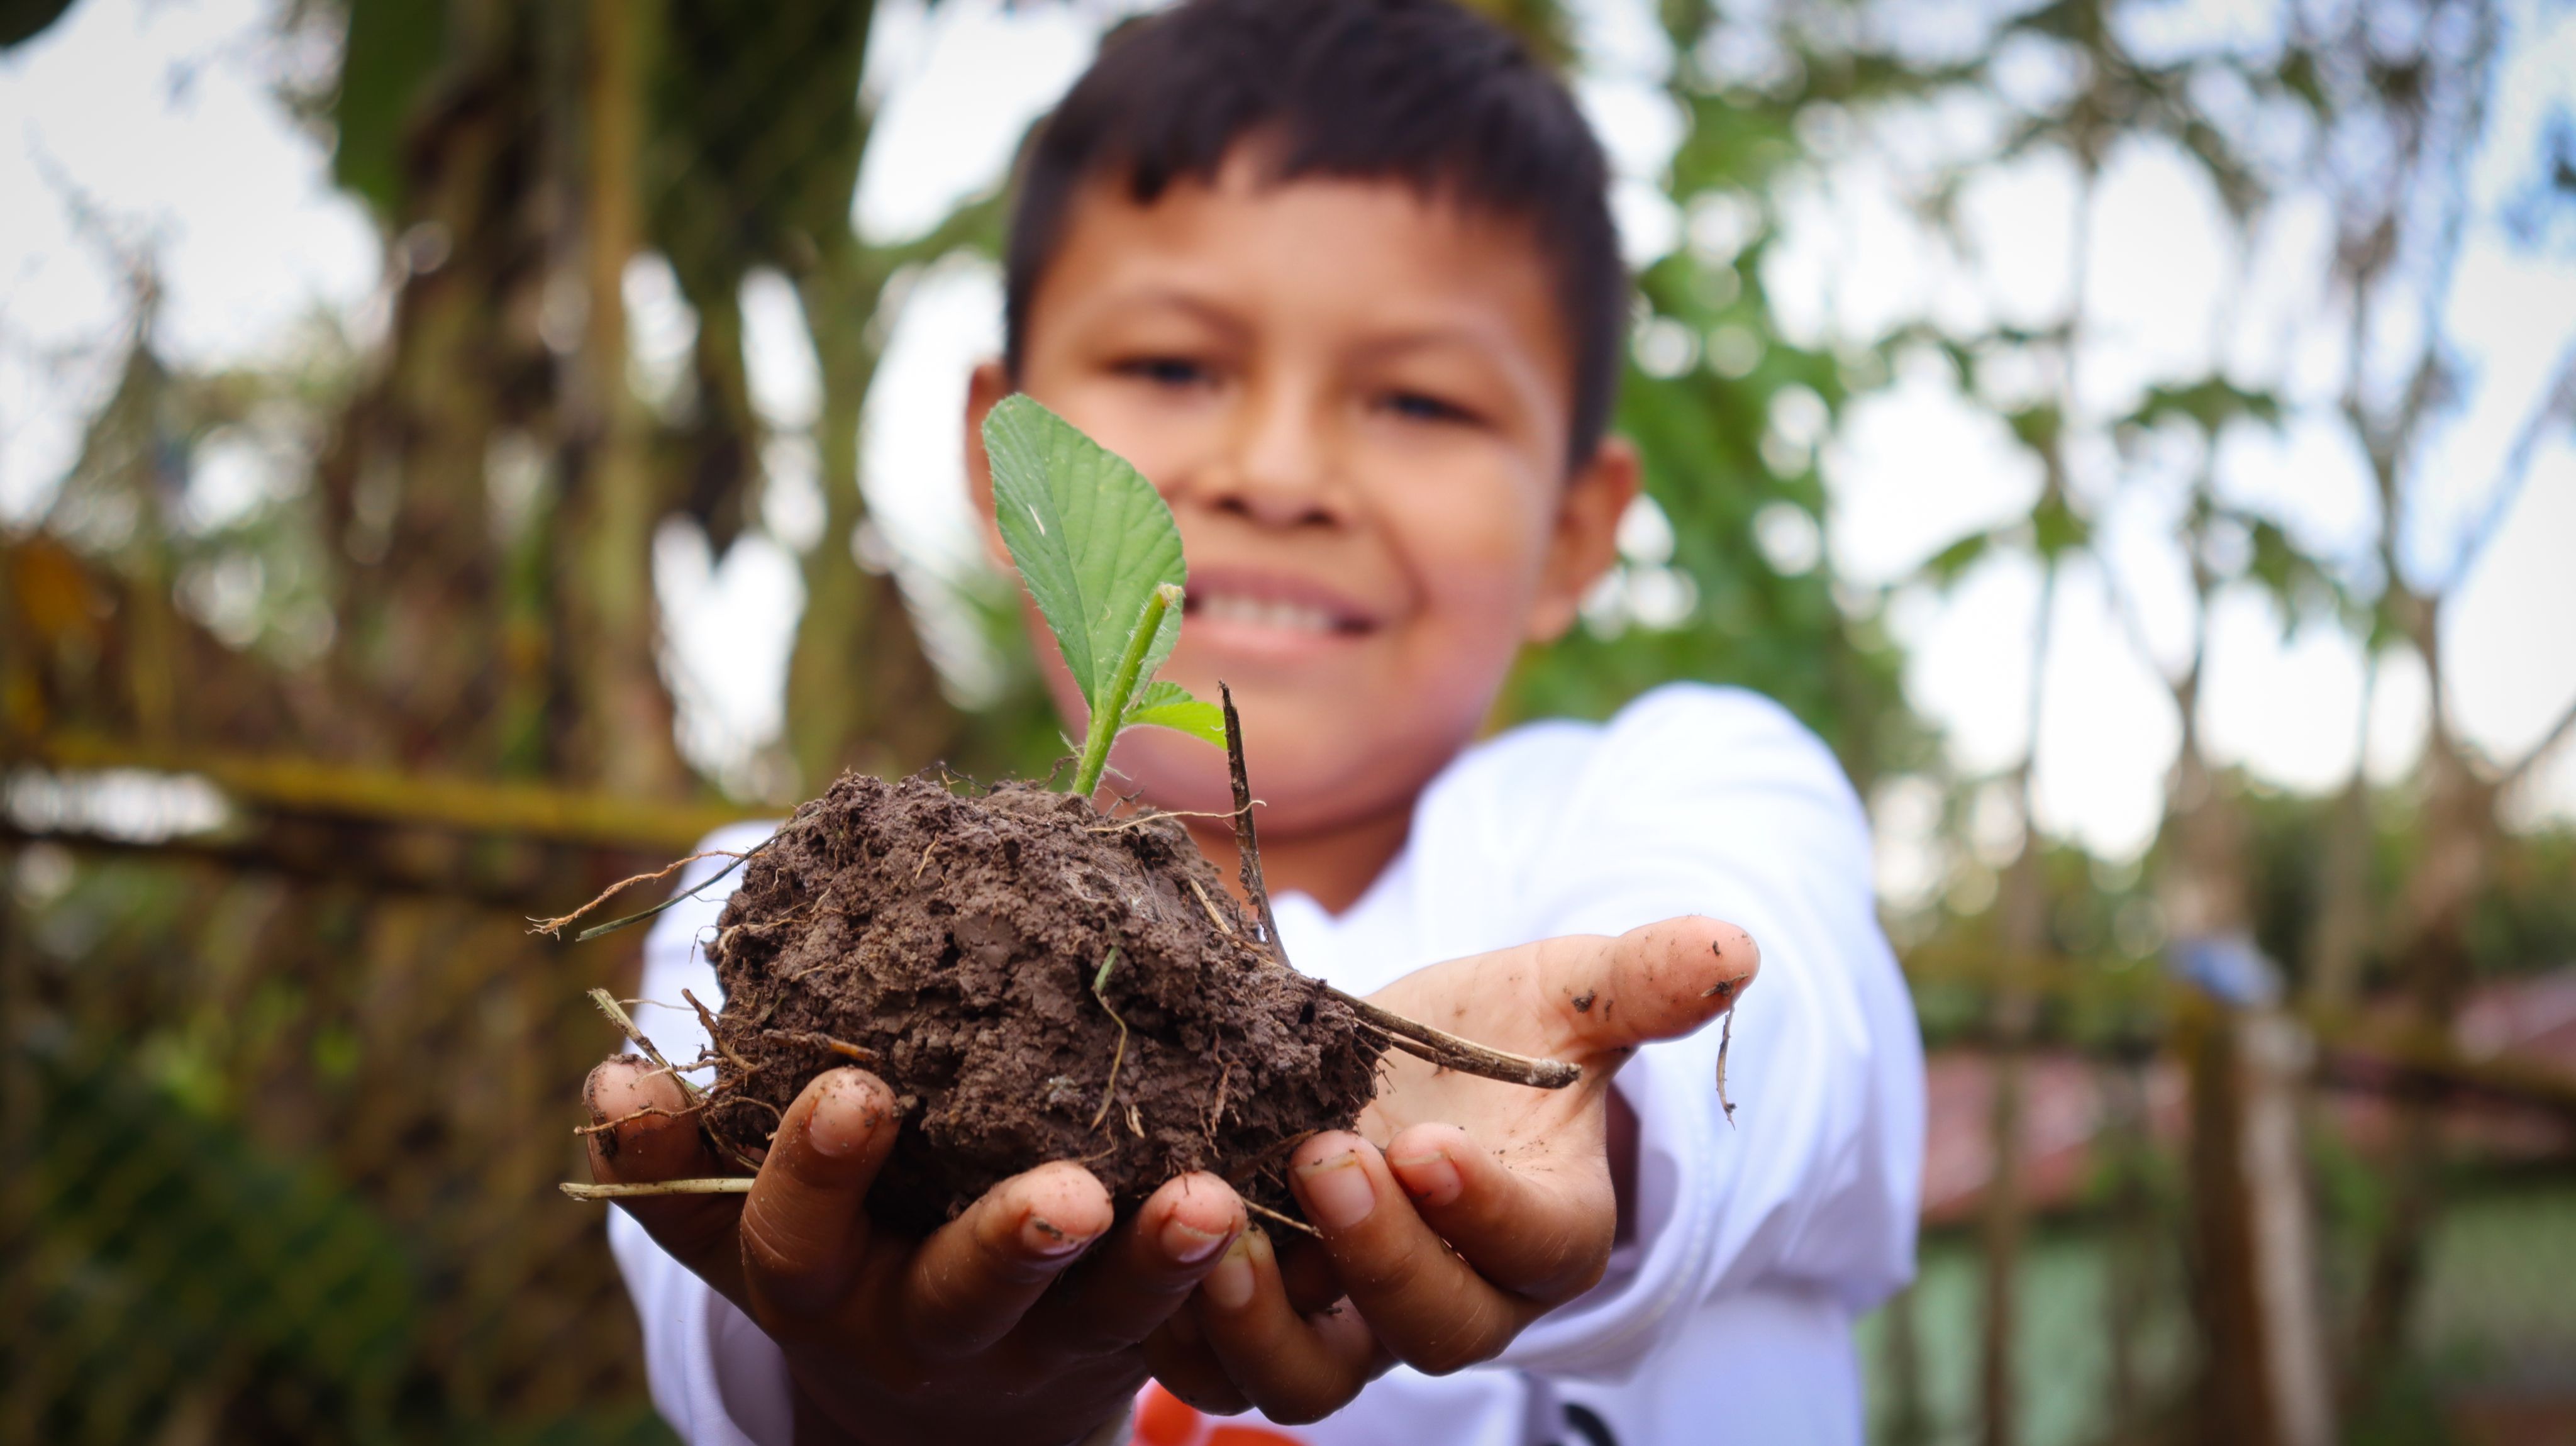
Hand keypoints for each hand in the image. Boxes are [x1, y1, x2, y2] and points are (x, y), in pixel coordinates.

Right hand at [584, 1060, 1246, 1445]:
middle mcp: (917, 1325)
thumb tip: (610, 1074)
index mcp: (815, 1281)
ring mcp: (1031, 1345)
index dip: (812, 1170)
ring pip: (1098, 1320)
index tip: (851, 1089)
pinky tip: (1267, 1206)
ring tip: (1212, 1203)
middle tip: (1071, 1195)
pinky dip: (1225, 1274)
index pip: (791, 1235)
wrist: (943, 1400)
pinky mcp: (1123, 1345)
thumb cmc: (836, 1248)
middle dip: (1009, 1244)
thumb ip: (680, 1153)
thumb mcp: (744, 1218)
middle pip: (963, 1297)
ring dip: (1153, 1264)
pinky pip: (1180, 1322)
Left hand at [1144, 916, 1756, 1421]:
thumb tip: (1735, 946)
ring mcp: (1356, 1322)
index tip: (1427, 1142)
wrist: (1399, 1063)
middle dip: (1378, 1254)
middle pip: (1435, 1328)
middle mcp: (1461, 1295)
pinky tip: (1141, 1243)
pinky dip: (1179, 1331)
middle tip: (1320, 1155)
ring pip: (1316, 1380)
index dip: (1486, 1211)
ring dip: (1264, 1322)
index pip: (1538, 1248)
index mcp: (1551, 1227)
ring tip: (1214, 1225)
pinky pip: (1218, 1369)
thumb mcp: (1566, 992)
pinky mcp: (1268, 1320)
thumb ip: (1642, 982)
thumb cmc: (1498, 1030)